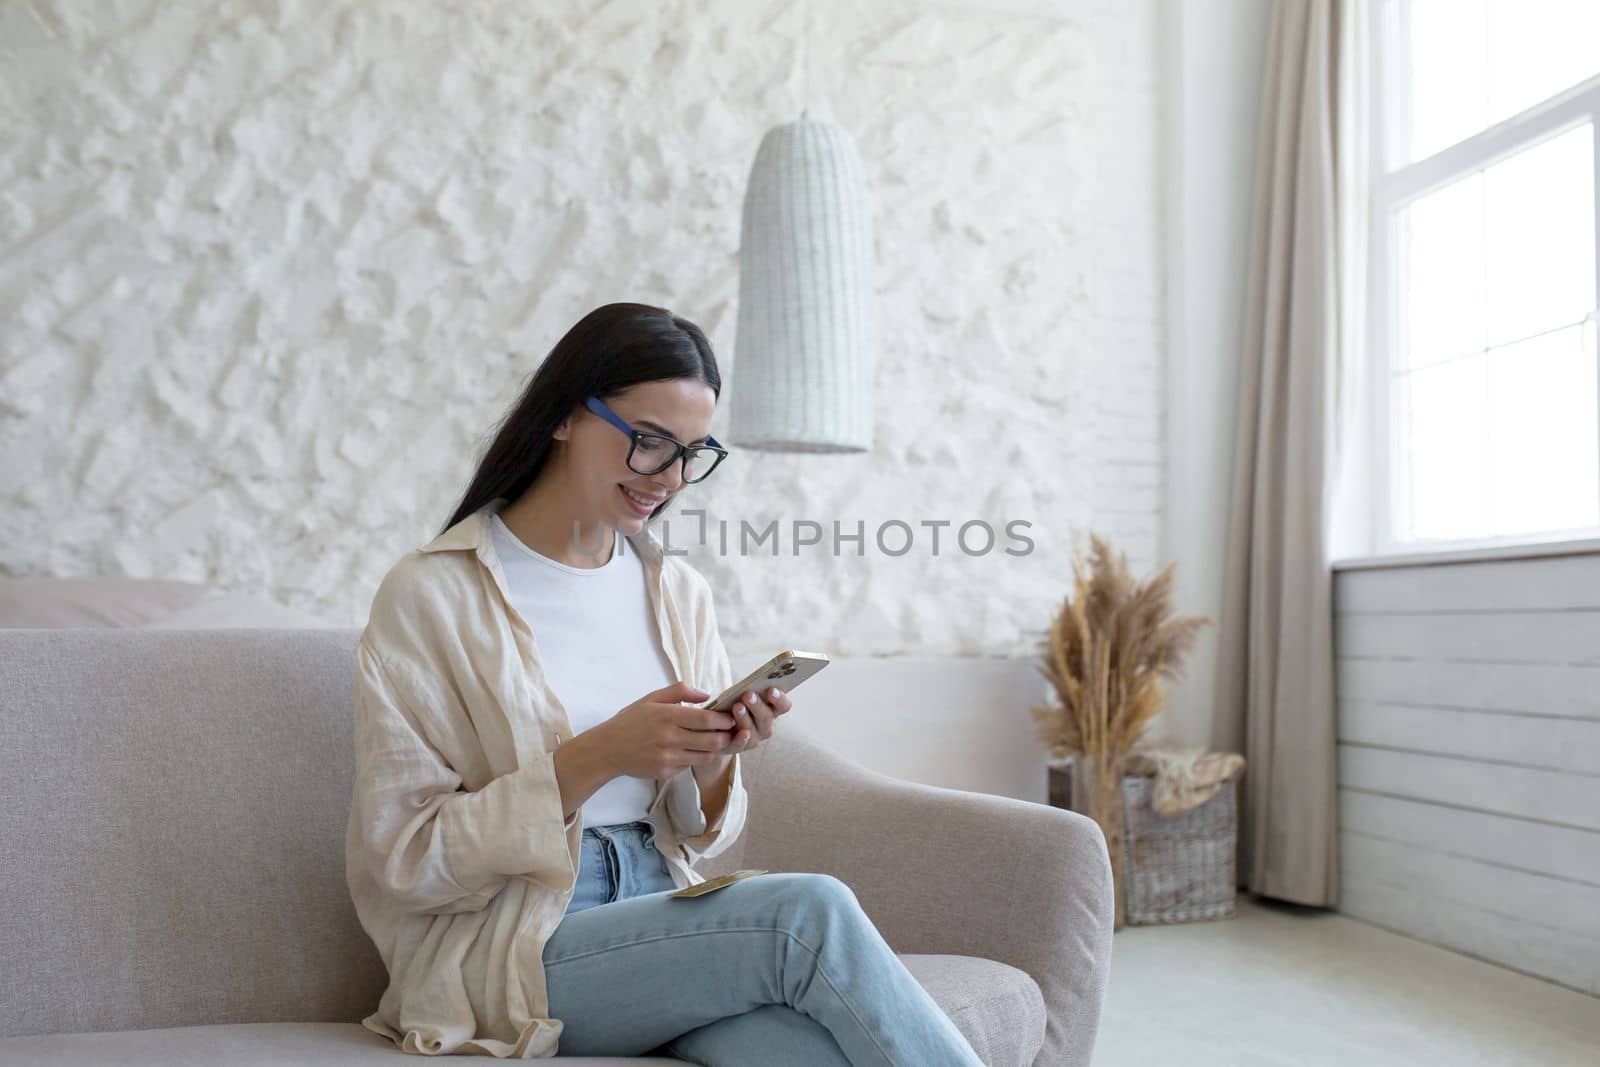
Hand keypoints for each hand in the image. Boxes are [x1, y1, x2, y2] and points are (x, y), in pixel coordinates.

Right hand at [601, 681, 738, 780]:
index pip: (707, 719)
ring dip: (715, 749)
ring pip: (706, 757)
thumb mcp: (651, 698)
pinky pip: (689, 766)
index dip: (724, 719)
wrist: (607, 749)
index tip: (731, 716)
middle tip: (731, 731)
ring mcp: (668, 758)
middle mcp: (669, 738)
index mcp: (667, 716)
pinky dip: (694, 758)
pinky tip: (690, 750)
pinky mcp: (665, 773)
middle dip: (727, 736)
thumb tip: (706, 694)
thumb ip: (680, 691)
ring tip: (715, 740)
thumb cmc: (631, 721)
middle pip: (713, 741)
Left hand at [721, 685, 791, 755]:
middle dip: (757, 706)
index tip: (771, 690)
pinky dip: (741, 738)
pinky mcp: (739, 746)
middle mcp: (766, 726)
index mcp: (772, 710)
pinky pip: (740, 744)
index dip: (779, 698)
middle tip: (748, 695)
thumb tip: (748, 687)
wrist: (721, 728)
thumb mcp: (742, 695)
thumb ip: (749, 691)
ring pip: (752, 730)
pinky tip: (739, 732)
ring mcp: (754, 738)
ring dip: (745, 718)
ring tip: (737, 706)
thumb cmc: (735, 704)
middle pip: (767, 717)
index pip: (783, 706)